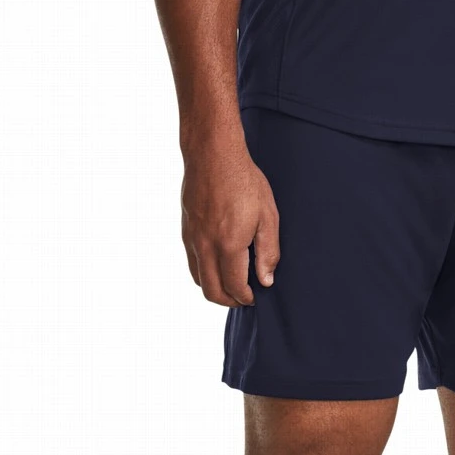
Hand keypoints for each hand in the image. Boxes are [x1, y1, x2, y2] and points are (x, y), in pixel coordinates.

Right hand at [180, 141, 279, 306]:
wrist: (212, 154)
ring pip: (198, 279)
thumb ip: (268, 252)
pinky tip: (219, 264)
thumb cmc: (244, 181)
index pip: (234, 287)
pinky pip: (192, 263)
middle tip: (244, 296)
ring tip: (232, 283)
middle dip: (229, 301)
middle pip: (212, 291)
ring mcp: (192, 238)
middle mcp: (206, 245)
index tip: (255, 296)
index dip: (246, 298)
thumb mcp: (268, 216)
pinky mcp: (186, 230)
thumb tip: (266, 281)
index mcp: (229, 244)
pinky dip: (204, 273)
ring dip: (215, 288)